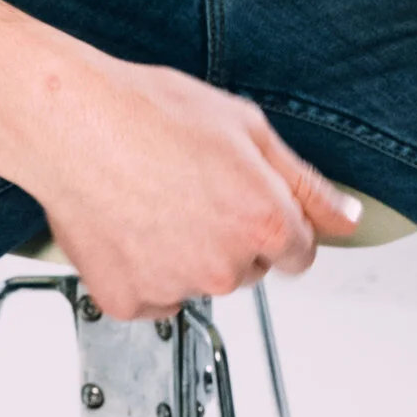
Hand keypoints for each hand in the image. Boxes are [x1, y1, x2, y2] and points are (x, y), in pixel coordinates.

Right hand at [25, 57, 362, 321]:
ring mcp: (177, 288)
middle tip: (190, 187)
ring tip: (153, 200)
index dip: (273, 220)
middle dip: (230, 236)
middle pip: (249, 269)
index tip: (243, 201)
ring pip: (200, 282)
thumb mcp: (246, 127)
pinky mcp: (131, 301)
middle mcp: (226, 266)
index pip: (299, 252)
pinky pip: (154, 297)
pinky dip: (144, 269)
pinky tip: (130, 226)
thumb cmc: (149, 114)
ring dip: (187, 253)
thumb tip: (346, 219)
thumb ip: (305, 184)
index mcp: (264, 222)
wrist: (71, 123)